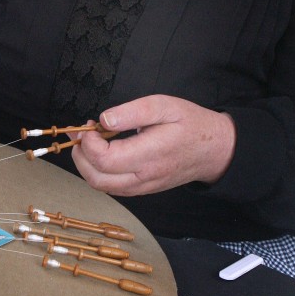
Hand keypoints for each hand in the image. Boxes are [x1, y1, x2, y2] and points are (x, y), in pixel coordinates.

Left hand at [71, 95, 235, 195]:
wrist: (214, 150)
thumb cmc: (190, 124)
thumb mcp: (164, 106)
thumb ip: (132, 112)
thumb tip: (104, 119)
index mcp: (150, 155)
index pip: (105, 160)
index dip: (88, 143)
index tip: (90, 125)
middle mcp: (145, 177)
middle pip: (97, 179)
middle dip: (80, 156)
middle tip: (81, 133)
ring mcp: (143, 187)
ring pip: (102, 186)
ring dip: (86, 165)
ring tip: (88, 142)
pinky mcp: (142, 189)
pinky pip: (112, 187)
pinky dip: (98, 172)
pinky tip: (102, 153)